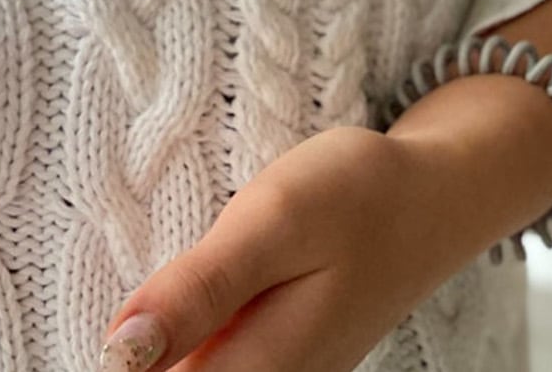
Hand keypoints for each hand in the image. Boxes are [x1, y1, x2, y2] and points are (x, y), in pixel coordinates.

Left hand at [98, 126, 514, 371]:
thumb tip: (120, 352)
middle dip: (141, 348)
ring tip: (178, 283)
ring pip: (193, 366)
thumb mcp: (273, 223)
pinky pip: (212, 355)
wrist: (437, 197)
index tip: (115, 324)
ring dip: (166, 336)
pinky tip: (191, 294)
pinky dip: (189, 330)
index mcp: (262, 365)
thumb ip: (198, 291)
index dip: (122, 362)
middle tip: (139, 288)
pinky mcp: (278, 354)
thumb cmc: (358, 198)